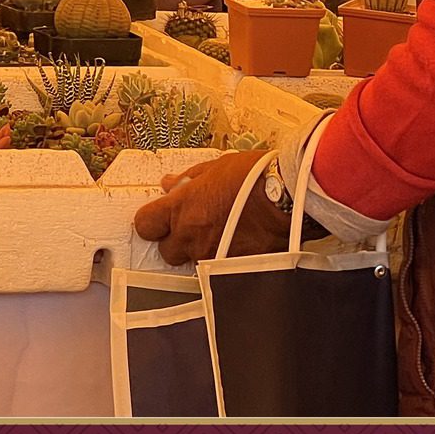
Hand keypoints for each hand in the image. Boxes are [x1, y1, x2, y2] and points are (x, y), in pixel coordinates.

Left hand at [133, 149, 288, 264]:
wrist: (289, 197)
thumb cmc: (258, 177)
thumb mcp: (218, 166)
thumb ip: (189, 178)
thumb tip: (171, 183)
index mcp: (182, 207)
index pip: (145, 224)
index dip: (152, 221)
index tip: (160, 217)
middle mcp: (191, 235)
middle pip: (166, 250)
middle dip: (176, 239)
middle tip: (194, 225)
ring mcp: (209, 254)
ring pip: (191, 261)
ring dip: (199, 249)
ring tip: (220, 233)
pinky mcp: (229, 267)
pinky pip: (215, 267)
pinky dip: (221, 257)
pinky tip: (235, 242)